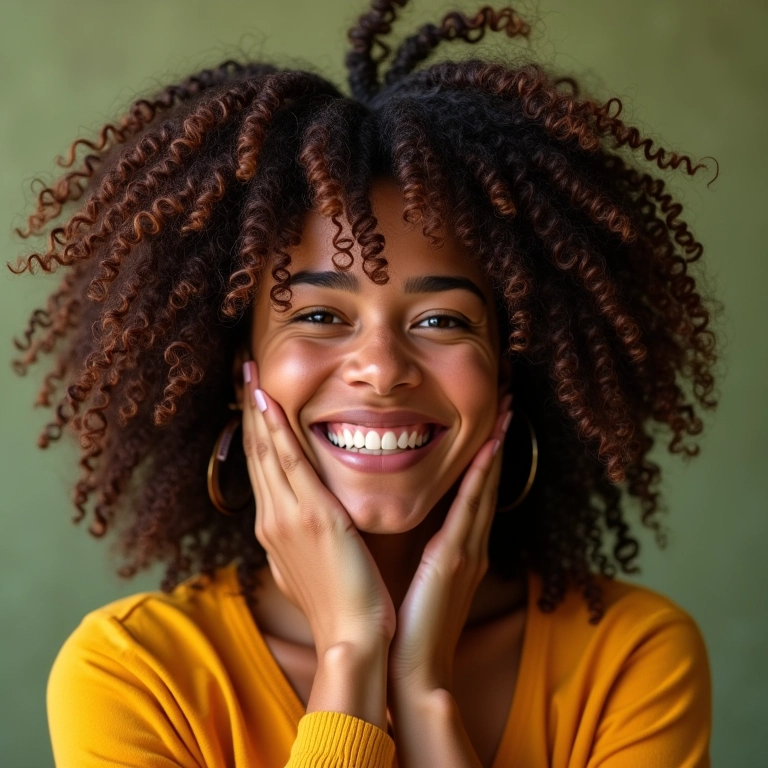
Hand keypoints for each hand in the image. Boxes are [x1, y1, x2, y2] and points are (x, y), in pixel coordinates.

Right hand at [241, 361, 395, 654]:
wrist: (351, 636)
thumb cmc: (341, 604)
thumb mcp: (310, 568)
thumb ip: (303, 540)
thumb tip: (302, 526)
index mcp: (273, 531)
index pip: (262, 471)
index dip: (256, 435)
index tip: (254, 403)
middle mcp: (271, 520)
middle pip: (256, 454)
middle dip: (250, 412)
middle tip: (244, 374)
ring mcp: (286, 516)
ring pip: (266, 452)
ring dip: (259, 410)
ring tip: (250, 374)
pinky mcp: (310, 515)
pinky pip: (288, 462)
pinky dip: (277, 430)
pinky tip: (270, 402)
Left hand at [388, 394, 512, 694]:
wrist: (408, 672)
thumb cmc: (404, 628)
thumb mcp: (413, 579)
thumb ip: (417, 551)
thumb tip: (400, 521)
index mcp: (457, 548)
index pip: (473, 490)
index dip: (484, 453)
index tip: (489, 418)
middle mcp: (469, 544)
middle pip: (486, 480)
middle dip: (497, 439)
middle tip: (507, 397)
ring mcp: (467, 550)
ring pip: (483, 486)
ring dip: (495, 446)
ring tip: (505, 408)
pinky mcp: (455, 559)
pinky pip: (470, 507)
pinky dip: (481, 476)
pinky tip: (488, 447)